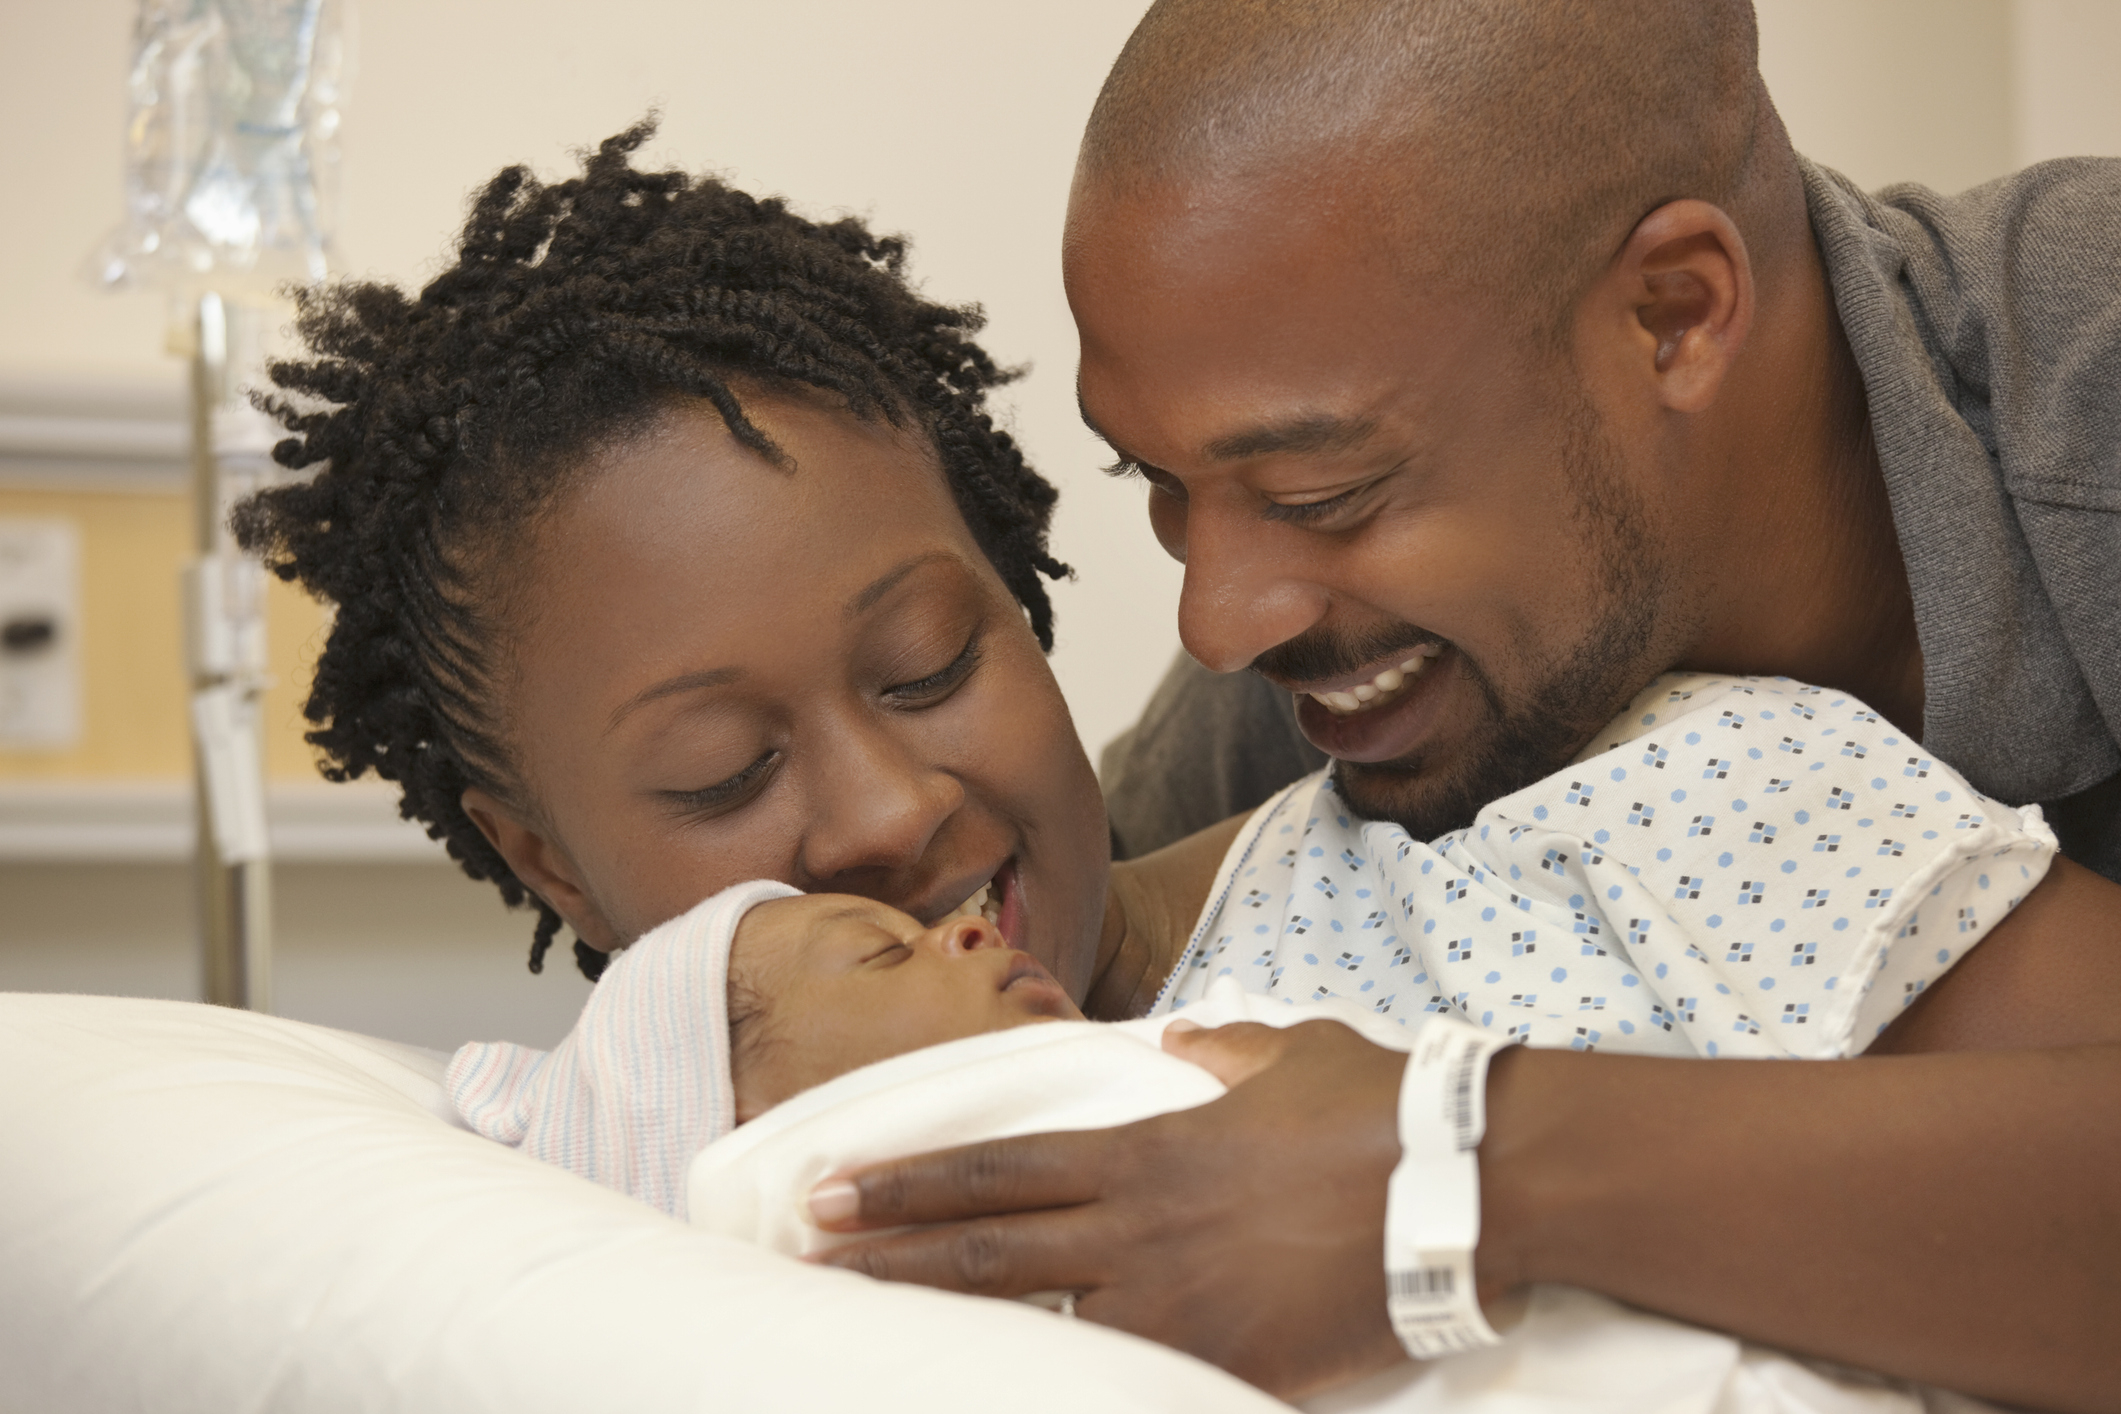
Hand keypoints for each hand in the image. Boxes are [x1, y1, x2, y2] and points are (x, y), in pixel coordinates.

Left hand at [809, 1018, 1410, 1398]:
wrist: (1466, 1181)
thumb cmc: (1380, 1107)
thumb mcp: (1292, 1056)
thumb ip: (1226, 1052)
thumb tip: (1188, 1042)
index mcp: (1147, 1151)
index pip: (999, 1169)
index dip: (911, 1184)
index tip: (837, 1191)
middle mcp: (1142, 1231)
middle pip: (989, 1251)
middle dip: (891, 1258)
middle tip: (811, 1264)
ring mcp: (1181, 1306)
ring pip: (1040, 1327)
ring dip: (955, 1335)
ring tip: (878, 1345)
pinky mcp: (1232, 1365)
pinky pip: (1132, 1386)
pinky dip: (1070, 1395)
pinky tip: (1022, 1402)